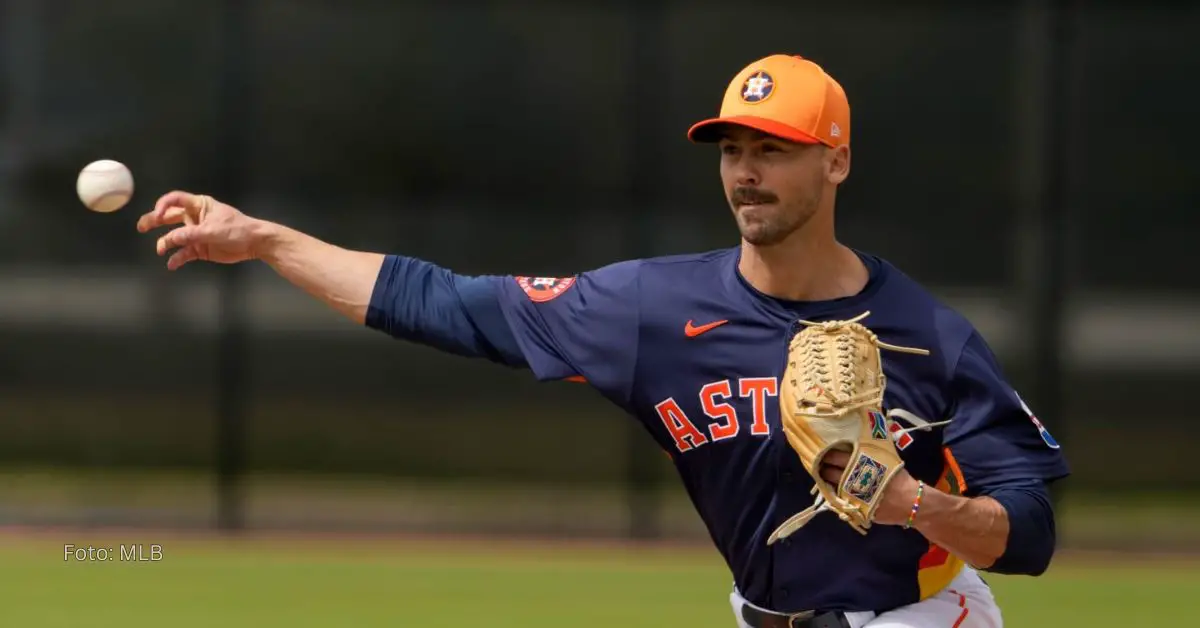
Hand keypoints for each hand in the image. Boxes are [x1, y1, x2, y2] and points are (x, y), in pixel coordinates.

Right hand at [137, 191, 265, 269]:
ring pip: (174, 237)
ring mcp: (196, 233)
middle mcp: (194, 218)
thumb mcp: (213, 230)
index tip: (157, 215)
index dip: (162, 205)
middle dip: (154, 221)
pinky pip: (184, 252)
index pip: (174, 200)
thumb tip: (170, 239)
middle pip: (169, 217)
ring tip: (160, 250)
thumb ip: (190, 234)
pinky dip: (177, 258)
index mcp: (199, 205)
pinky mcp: (200, 248)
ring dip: (165, 243)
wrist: (254, 244)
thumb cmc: (237, 229)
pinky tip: (172, 264)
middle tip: (141, 227)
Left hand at [818, 451, 922, 526]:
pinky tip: (833, 491)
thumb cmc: (899, 479)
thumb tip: (864, 437)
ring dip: (826, 482)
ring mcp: (853, 495)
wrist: (911, 502)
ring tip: (825, 477)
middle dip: (823, 468)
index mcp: (862, 464)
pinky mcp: (855, 508)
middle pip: (831, 472)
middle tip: (820, 465)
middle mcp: (854, 479)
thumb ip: (873, 451)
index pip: (837, 457)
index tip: (822, 452)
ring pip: (832, 487)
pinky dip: (835, 495)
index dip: (828, 455)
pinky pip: (839, 501)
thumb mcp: (888, 459)